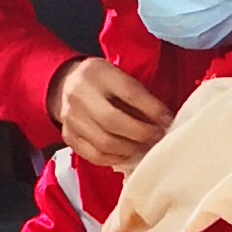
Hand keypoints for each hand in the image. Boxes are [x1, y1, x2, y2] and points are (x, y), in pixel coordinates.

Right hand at [50, 54, 173, 169]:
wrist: (64, 84)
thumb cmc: (102, 82)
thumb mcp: (118, 76)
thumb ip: (138, 95)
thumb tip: (164, 120)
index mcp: (98, 73)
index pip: (129, 92)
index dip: (152, 109)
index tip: (167, 120)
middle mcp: (79, 94)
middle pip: (112, 120)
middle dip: (141, 133)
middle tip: (157, 138)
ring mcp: (71, 117)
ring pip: (103, 142)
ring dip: (130, 149)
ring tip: (144, 148)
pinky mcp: (68, 136)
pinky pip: (94, 155)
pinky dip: (115, 159)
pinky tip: (127, 154)